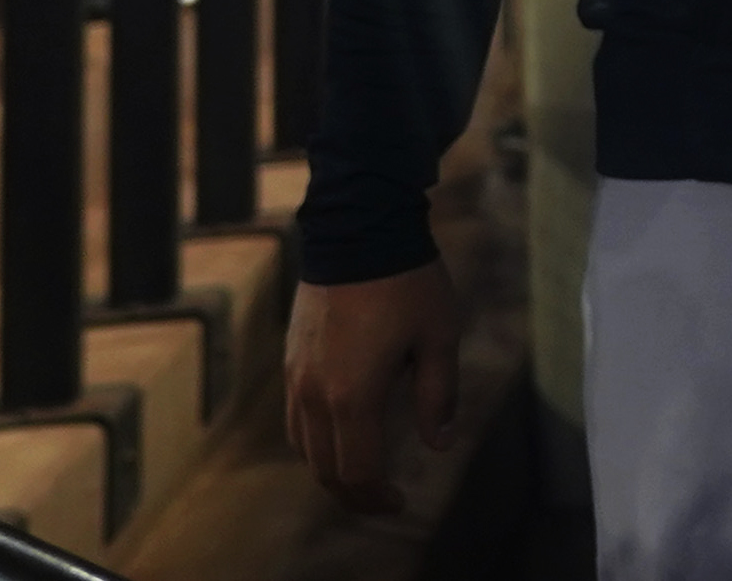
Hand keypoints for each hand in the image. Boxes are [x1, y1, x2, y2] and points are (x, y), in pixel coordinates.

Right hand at [286, 263, 459, 514]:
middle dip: (355, 494)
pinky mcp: (292, 359)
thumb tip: (439, 443)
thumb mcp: (438, 337)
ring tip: (365, 473)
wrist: (357, 228)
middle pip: (326, 469)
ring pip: (305, 447)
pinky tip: (343, 434)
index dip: (378, 497)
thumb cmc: (406, 281)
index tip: (401, 503)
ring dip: (332, 470)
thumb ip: (439, 395)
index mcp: (353, 396)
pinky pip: (296, 419)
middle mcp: (315, 394)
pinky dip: (317, 441)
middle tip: (385, 499)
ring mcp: (297, 376)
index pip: (358, 472)